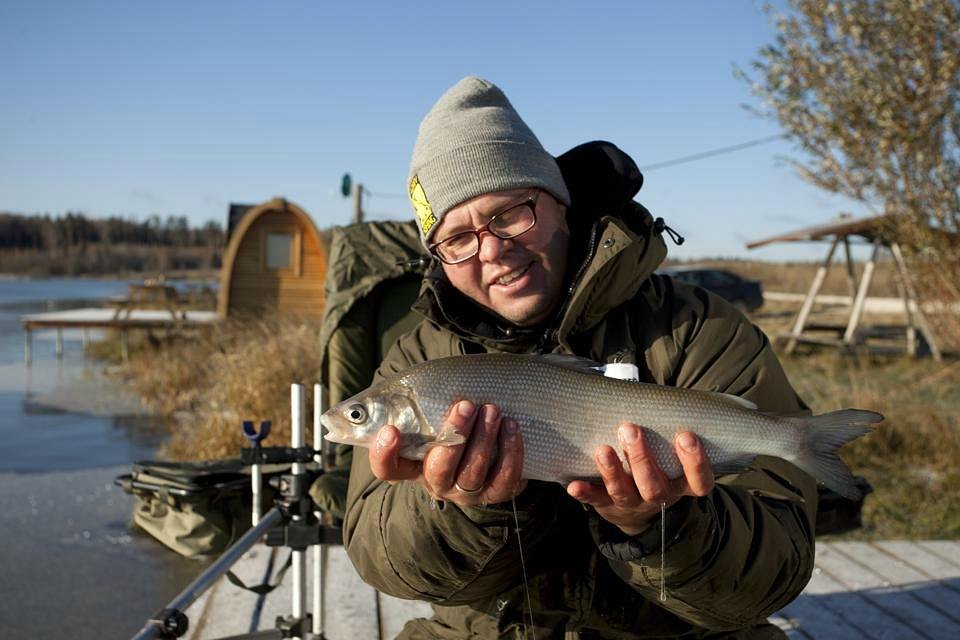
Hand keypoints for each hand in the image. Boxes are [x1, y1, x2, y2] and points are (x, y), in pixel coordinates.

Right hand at [368, 400, 526, 506]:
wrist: (488, 449)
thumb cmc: (452, 425)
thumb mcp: (433, 418)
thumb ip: (422, 405)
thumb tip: (426, 378)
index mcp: (412, 465)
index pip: (387, 469)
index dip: (384, 454)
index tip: (391, 430)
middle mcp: (436, 483)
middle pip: (439, 469)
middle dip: (454, 435)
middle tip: (466, 405)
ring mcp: (466, 492)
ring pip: (472, 473)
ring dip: (484, 439)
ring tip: (493, 410)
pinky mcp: (494, 493)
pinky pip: (504, 480)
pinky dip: (511, 453)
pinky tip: (512, 428)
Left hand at [566, 423, 713, 535]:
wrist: (636, 509)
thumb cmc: (656, 466)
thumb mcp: (669, 454)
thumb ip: (665, 431)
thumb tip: (649, 391)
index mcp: (680, 484)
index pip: (698, 481)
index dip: (695, 462)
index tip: (686, 435)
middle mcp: (659, 496)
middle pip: (654, 486)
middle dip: (641, 458)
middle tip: (630, 429)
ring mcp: (633, 504)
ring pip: (624, 492)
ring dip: (612, 471)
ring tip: (603, 450)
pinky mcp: (608, 506)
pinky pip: (596, 501)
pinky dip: (586, 493)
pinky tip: (574, 486)